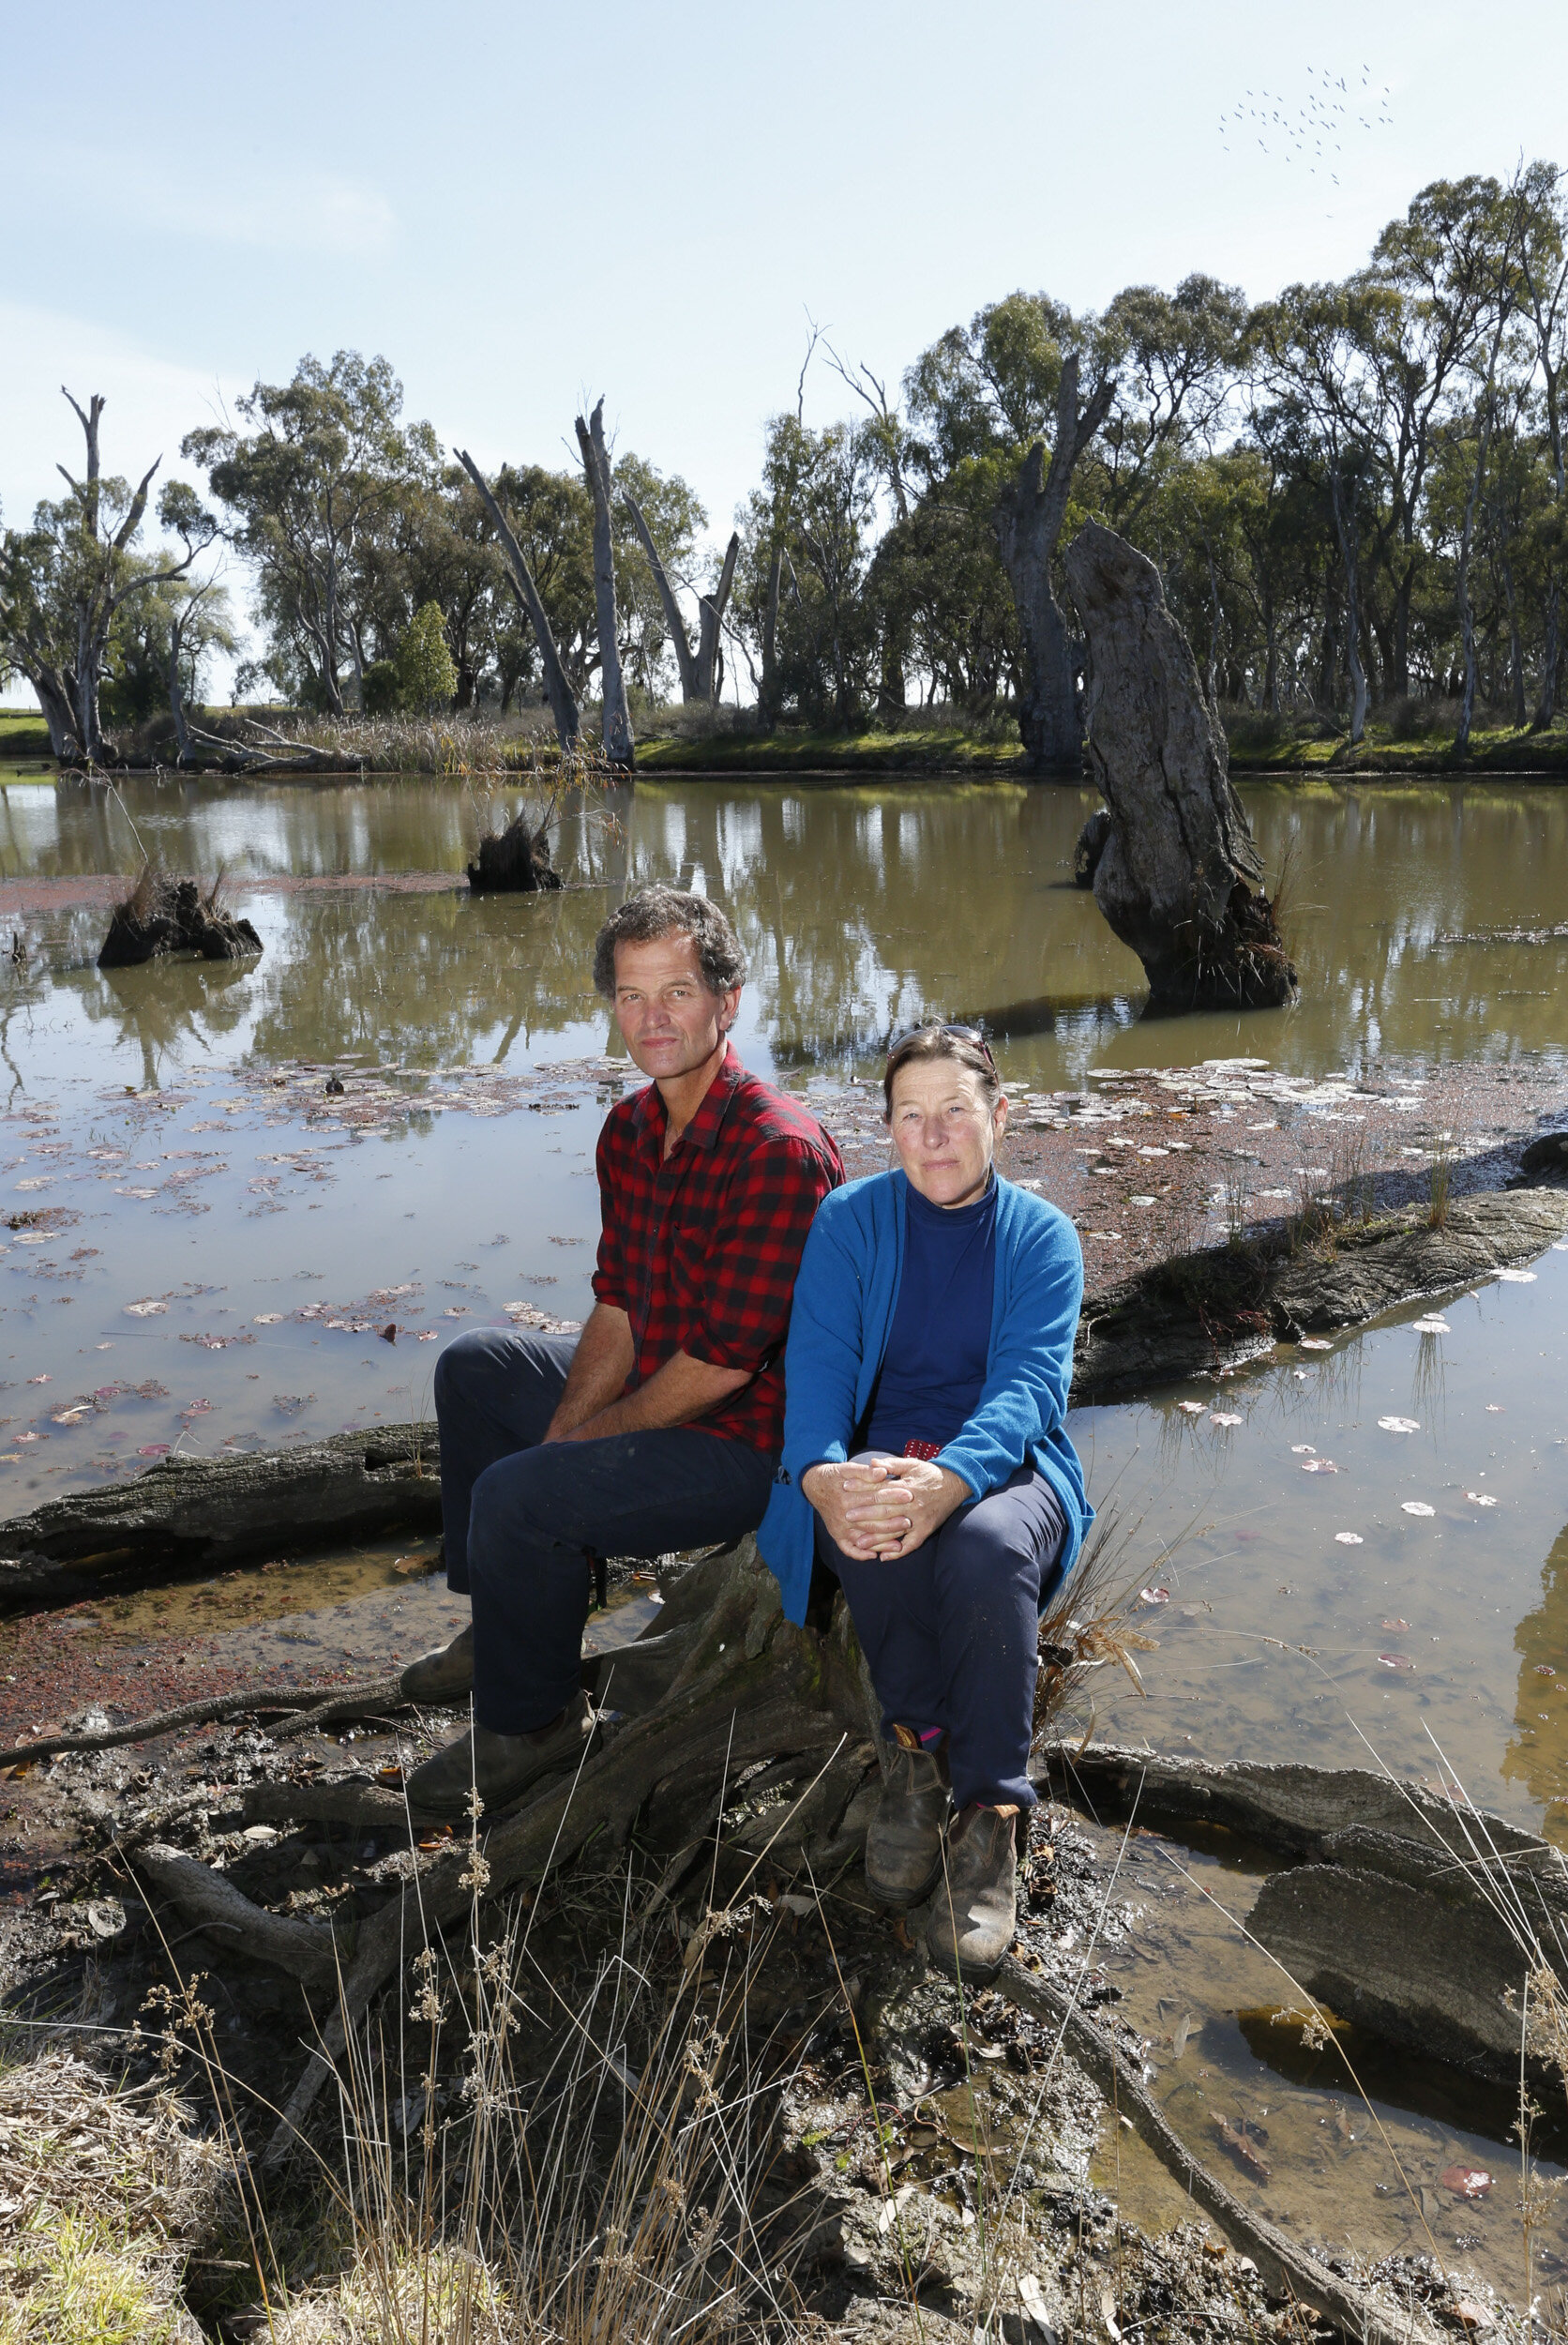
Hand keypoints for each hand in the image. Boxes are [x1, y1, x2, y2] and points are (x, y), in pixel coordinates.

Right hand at [802, 1460, 901, 1559]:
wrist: (815, 1485)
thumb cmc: (836, 1476)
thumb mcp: (848, 1468)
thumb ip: (866, 1471)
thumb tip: (883, 1472)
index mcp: (847, 1497)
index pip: (874, 1498)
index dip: (892, 1496)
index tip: (908, 1496)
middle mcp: (843, 1515)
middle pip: (871, 1521)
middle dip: (891, 1523)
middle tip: (908, 1523)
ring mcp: (839, 1527)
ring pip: (863, 1538)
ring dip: (881, 1543)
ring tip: (899, 1545)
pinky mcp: (836, 1535)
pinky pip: (847, 1549)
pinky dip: (859, 1554)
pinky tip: (874, 1556)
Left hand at [842, 1456, 969, 1559]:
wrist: (956, 1484)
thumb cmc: (929, 1473)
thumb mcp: (911, 1464)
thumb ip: (891, 1463)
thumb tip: (872, 1462)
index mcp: (907, 1487)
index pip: (880, 1488)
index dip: (862, 1487)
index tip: (845, 1487)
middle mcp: (912, 1504)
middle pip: (884, 1510)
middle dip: (864, 1514)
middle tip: (846, 1516)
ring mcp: (920, 1519)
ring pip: (895, 1531)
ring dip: (877, 1538)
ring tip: (859, 1542)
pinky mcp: (926, 1530)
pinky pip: (911, 1544)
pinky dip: (898, 1552)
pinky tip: (883, 1557)